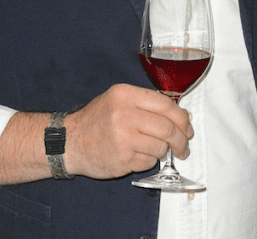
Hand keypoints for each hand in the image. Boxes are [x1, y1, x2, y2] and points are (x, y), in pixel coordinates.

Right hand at [65, 84, 193, 179]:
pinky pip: (149, 162)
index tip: (187, 126)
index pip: (166, 105)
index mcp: (125, 95)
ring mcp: (122, 138)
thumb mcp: (118, 100)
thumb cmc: (97, 120)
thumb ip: (148, 104)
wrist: (69, 142)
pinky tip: (138, 156)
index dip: (182, 118)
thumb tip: (183, 116)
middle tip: (183, 146)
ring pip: (161, 147)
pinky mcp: (121, 159)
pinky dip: (149, 161)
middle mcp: (124, 114)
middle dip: (181, 140)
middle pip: (168, 128)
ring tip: (155, 150)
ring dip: (163, 151)